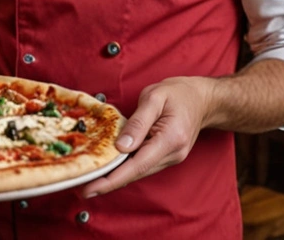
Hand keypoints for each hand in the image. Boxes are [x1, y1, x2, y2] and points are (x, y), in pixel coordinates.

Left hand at [79, 76, 215, 197]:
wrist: (202, 99)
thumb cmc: (178, 94)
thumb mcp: (154, 98)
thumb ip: (137, 122)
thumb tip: (121, 147)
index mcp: (170, 139)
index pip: (137, 165)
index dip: (112, 179)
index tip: (91, 188)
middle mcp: (172, 154)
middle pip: (136, 173)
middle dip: (108, 182)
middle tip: (81, 188)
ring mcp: (171, 158)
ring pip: (138, 172)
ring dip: (115, 177)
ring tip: (90, 181)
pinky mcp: (166, 157)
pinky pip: (143, 165)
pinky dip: (125, 169)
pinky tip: (109, 169)